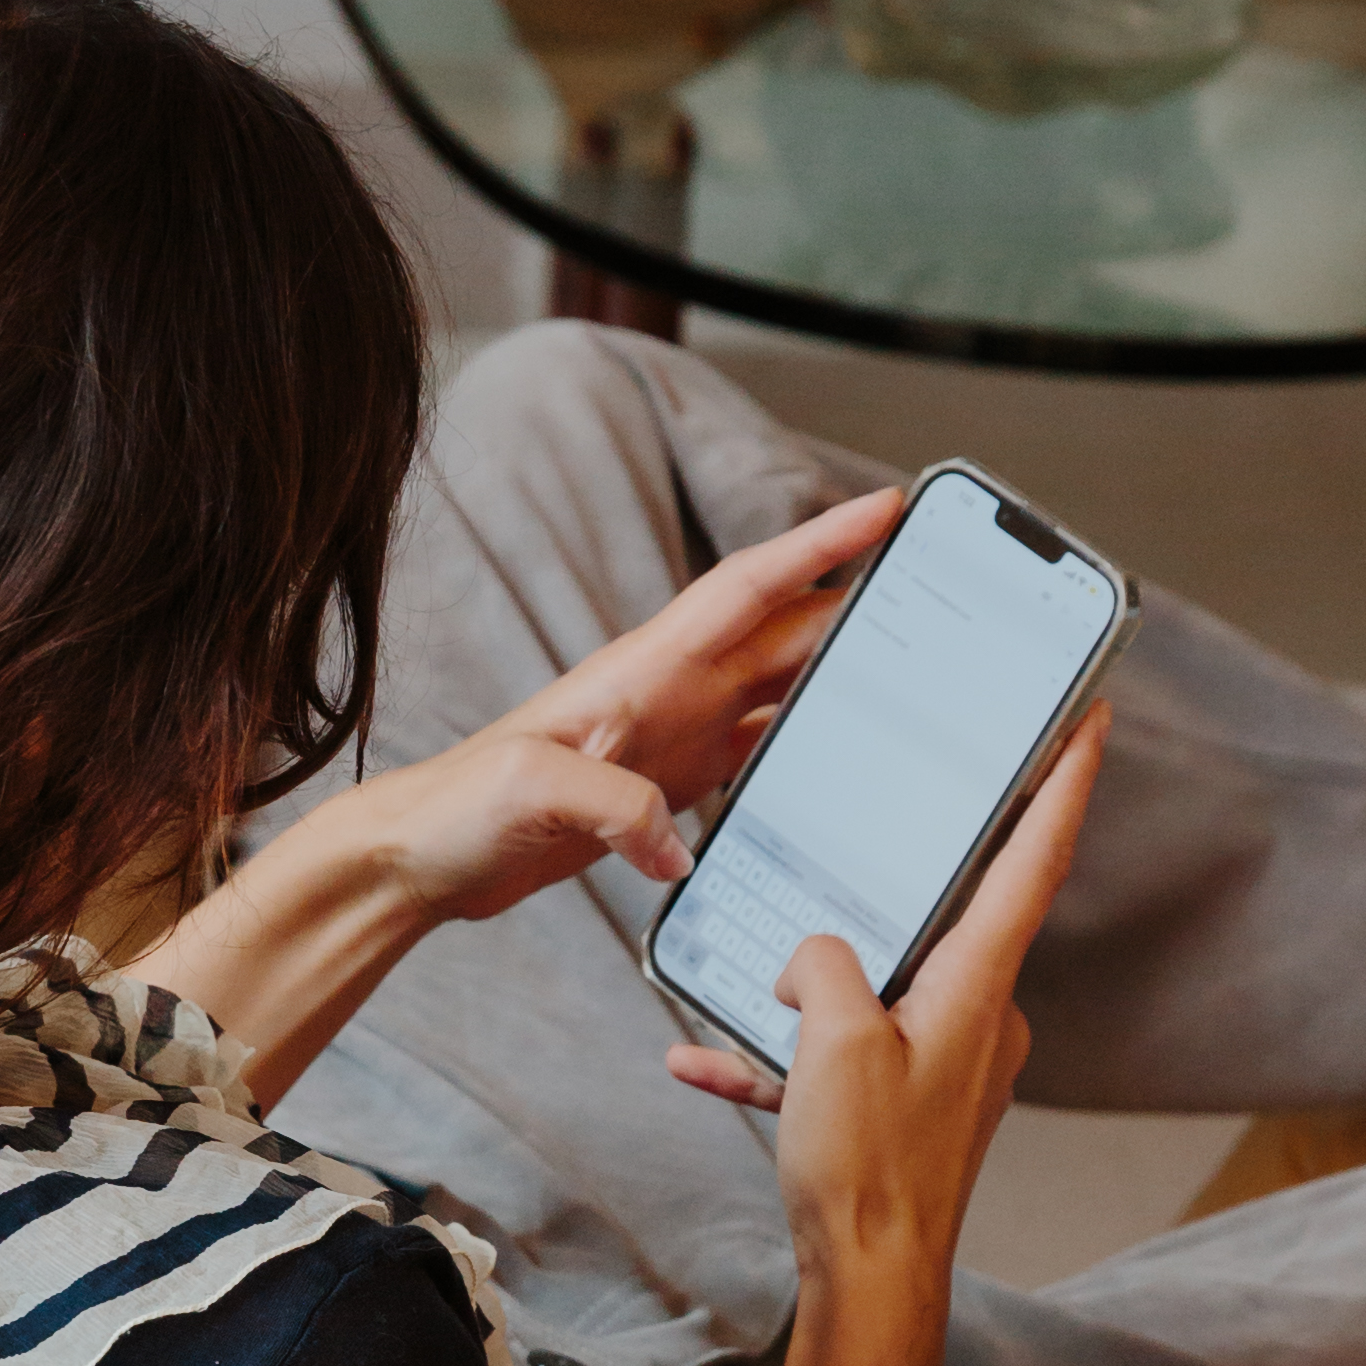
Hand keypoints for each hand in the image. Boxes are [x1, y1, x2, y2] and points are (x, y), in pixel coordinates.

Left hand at [334, 482, 908, 936]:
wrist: (420, 859)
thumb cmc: (458, 810)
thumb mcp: (528, 793)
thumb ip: (610, 804)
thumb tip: (677, 841)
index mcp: (642, 669)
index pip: (748, 587)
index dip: (818, 545)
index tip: (884, 506)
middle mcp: (666, 690)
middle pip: (785, 634)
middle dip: (862, 607)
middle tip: (945, 599)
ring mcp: (671, 733)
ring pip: (778, 687)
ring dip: (842, 675)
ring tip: (918, 673)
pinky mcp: (666, 780)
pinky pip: (755, 749)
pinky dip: (805, 744)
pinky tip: (843, 759)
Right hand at [683, 718, 1104, 1365]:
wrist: (869, 1283)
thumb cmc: (867, 1168)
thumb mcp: (832, 1041)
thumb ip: (822, 966)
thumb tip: (813, 956)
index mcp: (979, 986)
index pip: (1034, 857)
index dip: (1063, 781)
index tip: (1090, 714)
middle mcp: (978, 1018)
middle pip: (946, 917)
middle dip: (899, 876)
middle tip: (892, 805)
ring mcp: (944, 1064)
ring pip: (873, 990)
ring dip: (807, 989)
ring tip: (738, 991)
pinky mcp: (902, 1108)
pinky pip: (836, 1058)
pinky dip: (778, 1058)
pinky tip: (704, 1060)